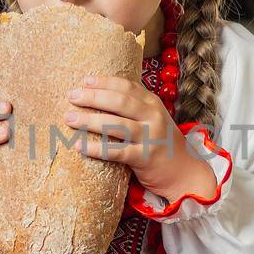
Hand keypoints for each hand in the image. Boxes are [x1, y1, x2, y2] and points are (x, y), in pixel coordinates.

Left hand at [64, 76, 212, 200]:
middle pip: (119, 102)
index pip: (126, 86)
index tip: (84, 81)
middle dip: (93, 97)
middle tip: (71, 96)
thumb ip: (134, 107)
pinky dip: (96, 148)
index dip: (104, 82)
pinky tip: (79, 146)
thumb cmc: (161, 144)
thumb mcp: (153, 119)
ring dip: (90, 120)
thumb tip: (98, 96)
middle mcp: (153, 117)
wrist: (184, 172)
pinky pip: (116, 151)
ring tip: (69, 118)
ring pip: (116, 125)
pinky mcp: (145, 158)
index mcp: (153, 104)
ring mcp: (150, 137)